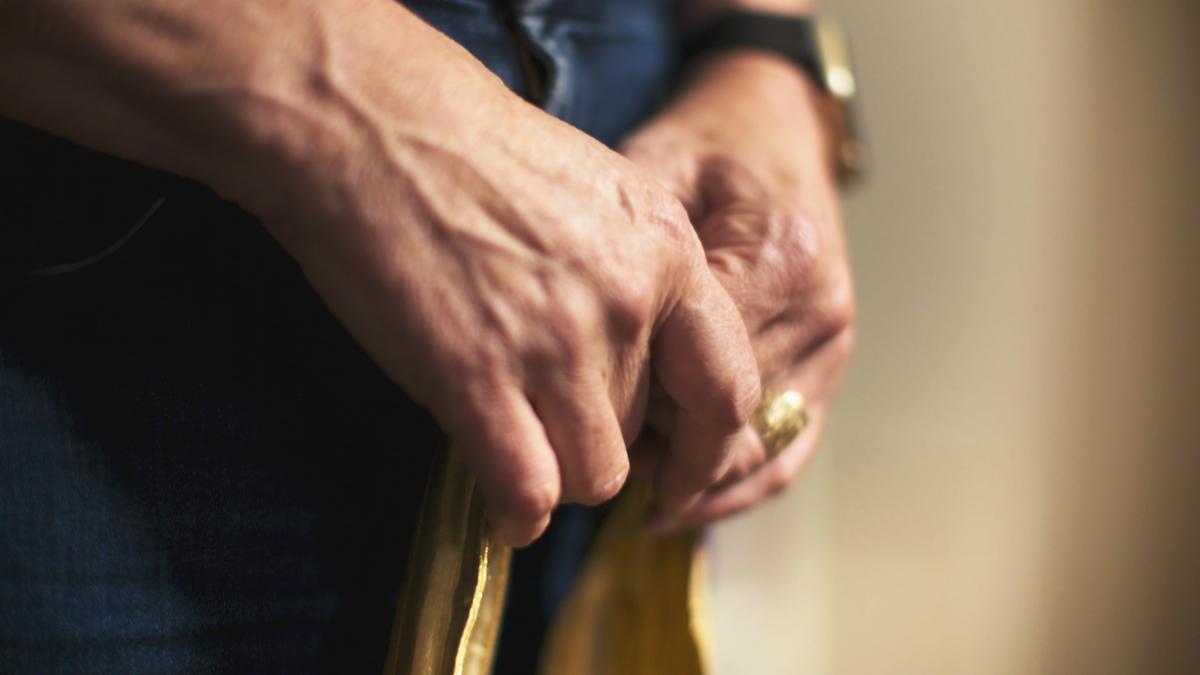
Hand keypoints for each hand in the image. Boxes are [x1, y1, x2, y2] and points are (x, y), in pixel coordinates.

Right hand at [239, 7, 760, 545]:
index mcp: (668, 250)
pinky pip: (528, 492)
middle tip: (542, 412)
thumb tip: (631, 357)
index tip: (682, 473)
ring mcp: (556, 344)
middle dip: (596, 435)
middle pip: (642, 432)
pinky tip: (502, 507)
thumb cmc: (468, 145)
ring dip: (558, 474)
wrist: (370, 120)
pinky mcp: (479, 379)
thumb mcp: (593, 190)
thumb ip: (632, 274)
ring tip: (516, 442)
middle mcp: (628, 303)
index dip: (707, 446)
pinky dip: (516, 514)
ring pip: (595, 475)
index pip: (729, 384)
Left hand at [622, 51, 854, 528]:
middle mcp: (819, 311)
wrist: (776, 125)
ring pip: (765, 451)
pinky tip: (686, 504)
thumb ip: (639, 261)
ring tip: (640, 499)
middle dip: (663, 450)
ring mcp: (835, 344)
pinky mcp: (834, 363)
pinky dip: (740, 486)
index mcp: (778, 260)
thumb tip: (595, 361)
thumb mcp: (656, 172)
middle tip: (599, 461)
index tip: (584, 419)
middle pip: (732, 420)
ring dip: (700, 481)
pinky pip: (791, 448)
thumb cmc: (706, 145)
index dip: (637, 408)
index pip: (701, 374)